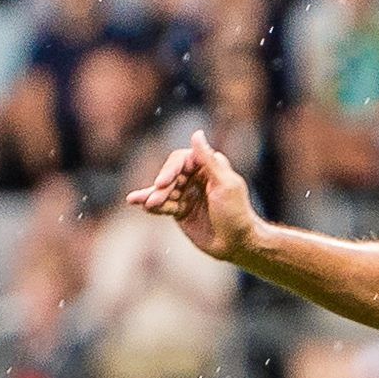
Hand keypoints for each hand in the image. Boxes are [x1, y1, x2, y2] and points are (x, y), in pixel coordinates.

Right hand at [124, 128, 259, 262]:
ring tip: (140, 202)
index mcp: (208, 168)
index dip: (170, 170)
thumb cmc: (237, 214)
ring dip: (151, 196)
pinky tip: (139, 204)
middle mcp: (195, 178)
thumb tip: (197, 133)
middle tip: (154, 199)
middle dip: (161, 187)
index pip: (181, 160)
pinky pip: (162, 205)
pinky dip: (151, 205)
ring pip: (163, 190)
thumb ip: (209, 161)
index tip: (162, 183)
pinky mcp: (180, 210)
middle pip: (170, 176)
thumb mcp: (225, 185)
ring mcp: (187, 194)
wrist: (238, 244)